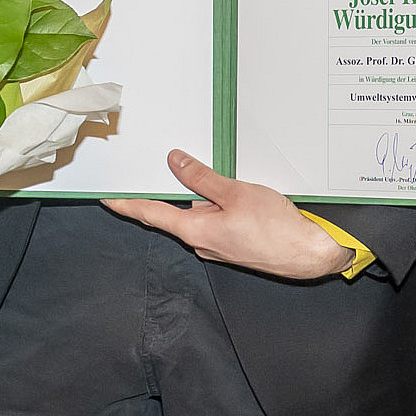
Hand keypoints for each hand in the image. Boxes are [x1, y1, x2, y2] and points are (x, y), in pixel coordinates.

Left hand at [102, 150, 346, 279]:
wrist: (308, 253)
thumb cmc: (276, 229)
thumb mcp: (235, 192)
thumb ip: (202, 177)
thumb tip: (174, 162)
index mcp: (195, 231)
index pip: (150, 214)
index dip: (126, 203)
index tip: (107, 197)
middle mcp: (201, 242)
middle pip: (173, 213)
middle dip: (167, 191)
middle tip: (157, 168)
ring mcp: (217, 245)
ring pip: (197, 215)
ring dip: (197, 197)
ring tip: (203, 173)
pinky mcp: (232, 244)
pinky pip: (214, 221)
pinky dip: (213, 205)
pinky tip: (227, 193)